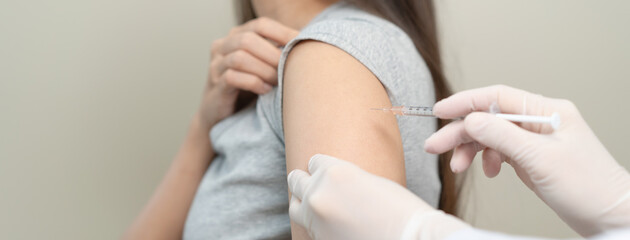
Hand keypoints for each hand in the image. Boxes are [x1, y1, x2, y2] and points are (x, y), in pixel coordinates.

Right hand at [197, 17, 297, 128]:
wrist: (224, 115)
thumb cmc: (249, 88)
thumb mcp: (263, 66)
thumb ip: (276, 53)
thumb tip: (305, 45)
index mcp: (236, 36)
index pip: (260, 25)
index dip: (283, 33)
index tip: (301, 45)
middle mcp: (222, 47)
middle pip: (247, 39)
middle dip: (272, 55)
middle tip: (288, 69)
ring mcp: (216, 67)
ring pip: (239, 58)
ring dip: (264, 70)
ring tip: (277, 82)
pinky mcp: (215, 87)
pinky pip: (232, 78)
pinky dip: (254, 83)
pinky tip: (265, 90)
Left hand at [287, 154, 469, 239]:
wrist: (408, 238)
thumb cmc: (400, 208)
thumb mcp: (370, 181)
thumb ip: (345, 180)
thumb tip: (334, 186)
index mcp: (333, 171)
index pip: (313, 161)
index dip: (321, 166)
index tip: (323, 169)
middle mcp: (318, 193)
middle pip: (296, 180)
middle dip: (304, 180)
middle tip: (307, 181)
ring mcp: (315, 219)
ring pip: (294, 206)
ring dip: (301, 201)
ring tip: (308, 201)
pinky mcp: (318, 239)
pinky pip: (307, 227)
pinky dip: (314, 222)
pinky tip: (325, 222)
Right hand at [424, 85, 629, 235]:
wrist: (609, 215)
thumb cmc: (588, 187)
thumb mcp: (539, 158)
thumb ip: (501, 135)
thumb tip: (470, 120)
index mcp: (547, 111)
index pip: (496, 97)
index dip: (464, 102)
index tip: (439, 111)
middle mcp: (540, 121)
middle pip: (489, 118)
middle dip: (461, 132)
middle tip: (435, 147)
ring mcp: (536, 140)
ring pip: (492, 136)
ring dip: (472, 149)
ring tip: (459, 167)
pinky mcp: (534, 157)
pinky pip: (501, 151)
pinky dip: (489, 160)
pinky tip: (489, 172)